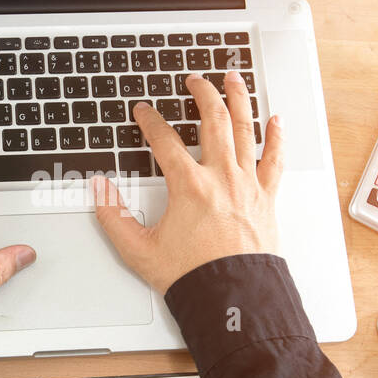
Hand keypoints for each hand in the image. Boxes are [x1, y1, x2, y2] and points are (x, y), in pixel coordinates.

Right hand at [92, 72, 283, 293]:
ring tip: (234, 79)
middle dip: (201, 93)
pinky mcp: (266, 198)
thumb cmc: (192, 277)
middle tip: (194, 80)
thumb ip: (113, 217)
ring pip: (246, 129)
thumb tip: (100, 190)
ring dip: (239, 99)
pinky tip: (276, 119)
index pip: (165, 140)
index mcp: (189, 186)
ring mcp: (247, 185)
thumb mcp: (139, 249)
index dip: (150, 121)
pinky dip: (277, 137)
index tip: (143, 111)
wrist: (233, 297)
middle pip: (213, 120)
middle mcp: (221, 178)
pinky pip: (275, 159)